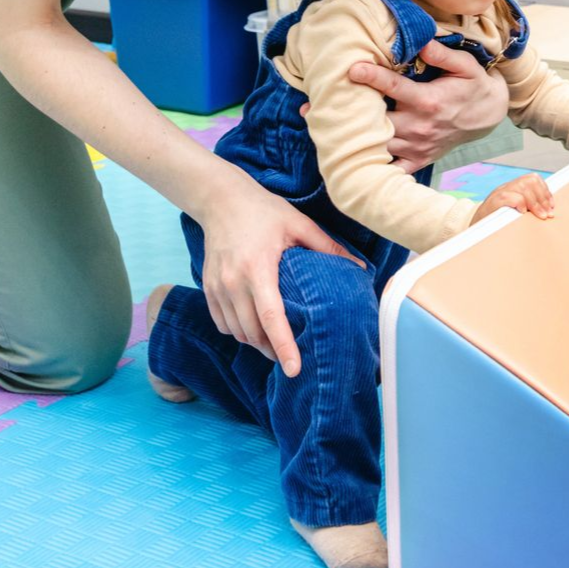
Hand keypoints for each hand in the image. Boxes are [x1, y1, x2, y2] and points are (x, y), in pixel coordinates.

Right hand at [197, 167, 364, 376]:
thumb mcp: (297, 223)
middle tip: (292, 358)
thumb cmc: (262, 210)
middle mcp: (234, 281)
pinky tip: (253, 328)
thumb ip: (327, 246)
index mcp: (257, 267)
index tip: (295, 368)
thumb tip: (360, 268)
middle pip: (252, 332)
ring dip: (255, 343)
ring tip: (275, 344)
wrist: (220, 199)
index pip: (270, 316)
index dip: (283, 345)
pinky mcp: (208, 287)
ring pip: (236, 332)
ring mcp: (217, 286)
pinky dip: (237, 332)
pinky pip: (222, 323)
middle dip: (273, 351)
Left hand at [346, 39, 509, 173]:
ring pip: (379, 145)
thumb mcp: (465, 65)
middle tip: (332, 100)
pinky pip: (392, 169)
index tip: (352, 69)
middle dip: (356, 110)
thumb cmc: (472, 85)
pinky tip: (358, 152)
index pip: (394, 87)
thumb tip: (422, 41)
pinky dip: (375, 164)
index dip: (372, 77)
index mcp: (428, 101)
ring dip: (359, 135)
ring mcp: (418, 146)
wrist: (488, 115)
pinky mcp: (419, 159)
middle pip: (379, 121)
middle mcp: (420, 126)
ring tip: (337, 123)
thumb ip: (442, 54)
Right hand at [472, 172, 553, 224]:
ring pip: (523, 187)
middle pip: (530, 180)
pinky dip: (519, 203)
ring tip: (540, 216)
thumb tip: (548, 212)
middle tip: (547, 214)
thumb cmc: (497, 222)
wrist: (475, 228)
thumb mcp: (513, 211)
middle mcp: (506, 187)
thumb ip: (527, 207)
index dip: (545, 191)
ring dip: (535, 203)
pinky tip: (523, 213)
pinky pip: (510, 196)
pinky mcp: (494, 202)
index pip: (533, 179)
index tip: (552, 207)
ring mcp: (499, 192)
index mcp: (512, 188)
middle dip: (542, 198)